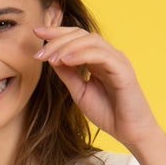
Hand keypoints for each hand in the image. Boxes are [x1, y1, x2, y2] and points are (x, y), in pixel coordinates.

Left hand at [33, 26, 160, 149]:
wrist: (129, 132)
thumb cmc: (108, 113)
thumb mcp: (80, 92)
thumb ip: (68, 74)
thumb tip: (51, 58)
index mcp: (98, 59)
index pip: (76, 37)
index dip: (56, 33)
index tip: (36, 33)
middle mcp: (108, 55)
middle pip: (81, 34)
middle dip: (57, 39)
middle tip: (39, 53)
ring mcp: (117, 60)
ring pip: (91, 40)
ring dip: (68, 47)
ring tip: (51, 58)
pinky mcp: (123, 70)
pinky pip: (102, 55)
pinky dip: (82, 55)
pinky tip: (66, 60)